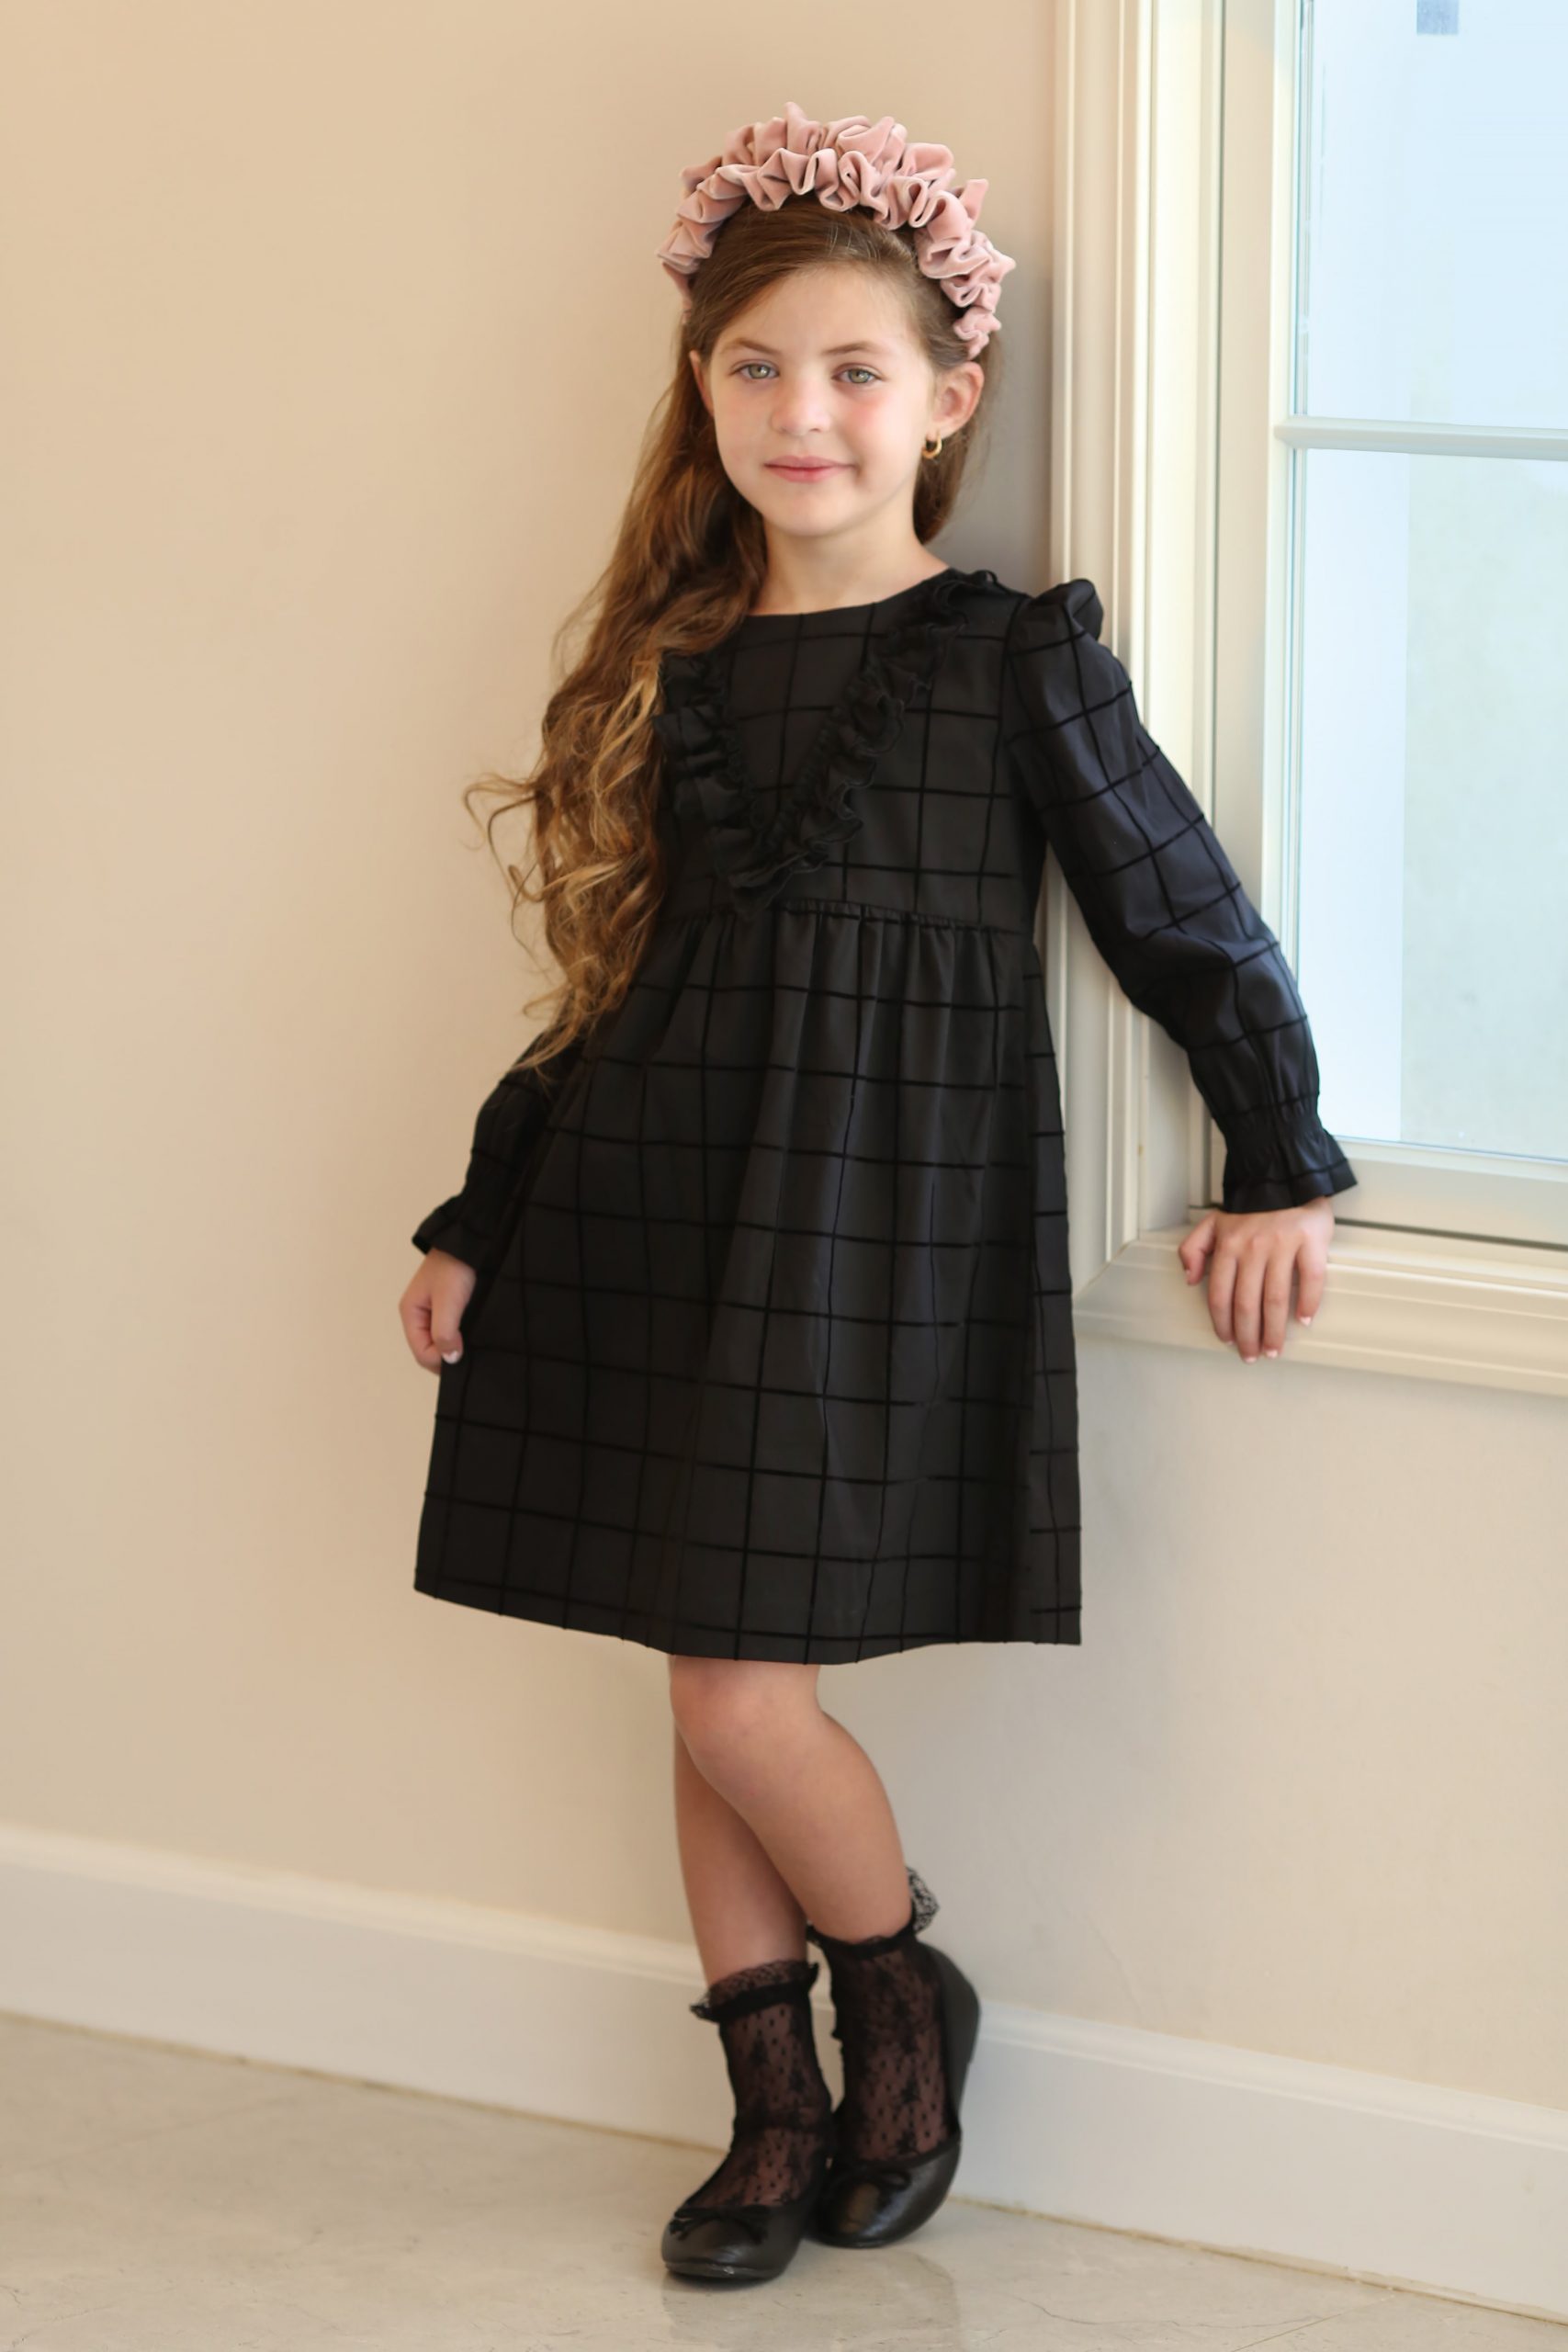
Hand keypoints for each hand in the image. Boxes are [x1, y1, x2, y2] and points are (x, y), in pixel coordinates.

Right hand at [399, 1247, 477, 1371]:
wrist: (471, 1242)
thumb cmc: (455, 1266)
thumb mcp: (448, 1301)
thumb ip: (445, 1332)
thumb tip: (449, 1359)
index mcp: (411, 1313)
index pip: (420, 1353)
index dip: (440, 1360)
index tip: (462, 1356)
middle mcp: (419, 1315)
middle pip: (429, 1350)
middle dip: (447, 1356)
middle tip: (470, 1356)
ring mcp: (434, 1312)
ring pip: (441, 1342)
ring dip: (455, 1347)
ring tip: (473, 1347)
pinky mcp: (449, 1308)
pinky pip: (452, 1332)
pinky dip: (461, 1338)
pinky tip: (474, 1338)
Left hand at [1176, 1196, 1334, 1361]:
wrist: (1284, 1175)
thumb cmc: (1249, 1207)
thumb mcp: (1212, 1222)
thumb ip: (1193, 1249)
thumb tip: (1190, 1280)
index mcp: (1228, 1246)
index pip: (1220, 1295)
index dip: (1222, 1323)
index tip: (1228, 1341)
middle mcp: (1252, 1248)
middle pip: (1247, 1304)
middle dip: (1248, 1336)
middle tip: (1252, 1355)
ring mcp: (1282, 1245)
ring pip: (1275, 1298)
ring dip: (1274, 1330)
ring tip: (1274, 1349)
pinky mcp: (1310, 1241)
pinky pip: (1310, 1278)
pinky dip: (1308, 1302)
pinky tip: (1304, 1320)